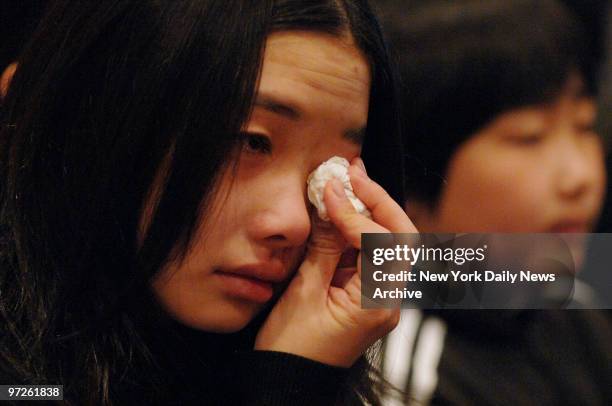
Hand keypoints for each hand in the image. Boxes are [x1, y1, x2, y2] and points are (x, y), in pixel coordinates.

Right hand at [254, 158, 416, 366]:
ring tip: (347, 179)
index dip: (354, 213)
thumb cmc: (292, 349)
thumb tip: (329, 202)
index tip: (329, 190)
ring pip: (386, 243)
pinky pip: (369, 255)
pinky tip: (339, 209)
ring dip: (367, 210)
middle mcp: (388, 300)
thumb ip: (323, 246)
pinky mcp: (365, 295)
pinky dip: (355, 229)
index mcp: (377, 304)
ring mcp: (379, 297)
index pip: (382, 244)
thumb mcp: (303, 293)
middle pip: (400, 238)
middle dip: (377, 202)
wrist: (287, 382)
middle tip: (352, 173)